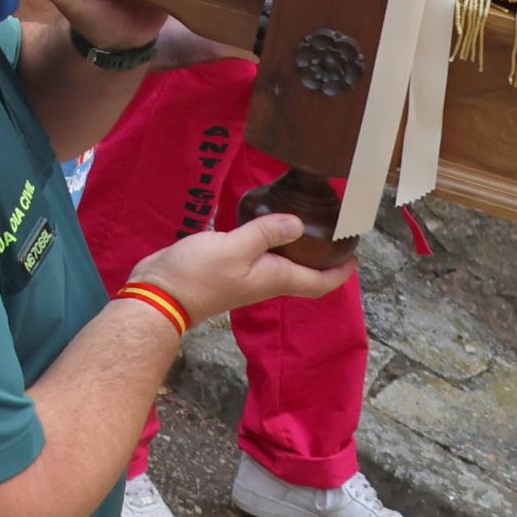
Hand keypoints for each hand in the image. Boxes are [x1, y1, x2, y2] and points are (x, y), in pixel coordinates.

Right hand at [131, 212, 350, 326]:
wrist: (161, 294)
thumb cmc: (200, 273)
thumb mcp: (235, 248)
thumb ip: (266, 233)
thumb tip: (300, 223)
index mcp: (275, 278)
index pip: (320, 282)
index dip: (341, 272)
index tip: (355, 254)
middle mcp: (266, 280)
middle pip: (304, 274)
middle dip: (323, 258)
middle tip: (331, 233)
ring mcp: (246, 276)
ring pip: (283, 265)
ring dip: (297, 249)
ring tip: (301, 224)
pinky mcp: (227, 268)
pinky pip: (260, 256)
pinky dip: (270, 242)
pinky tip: (261, 225)